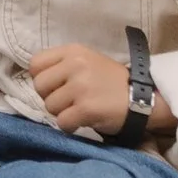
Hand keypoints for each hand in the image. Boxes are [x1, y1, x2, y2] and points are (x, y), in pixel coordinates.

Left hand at [28, 41, 175, 146]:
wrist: (142, 97)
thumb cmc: (111, 81)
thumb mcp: (86, 61)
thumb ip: (63, 65)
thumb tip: (36, 79)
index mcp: (72, 51)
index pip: (35, 65)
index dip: (42, 79)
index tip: (55, 87)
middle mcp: (74, 65)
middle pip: (39, 87)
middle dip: (50, 97)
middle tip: (67, 102)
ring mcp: (80, 87)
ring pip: (50, 106)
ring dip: (61, 113)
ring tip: (79, 110)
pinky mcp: (86, 108)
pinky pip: (62, 122)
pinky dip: (70, 126)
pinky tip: (82, 121)